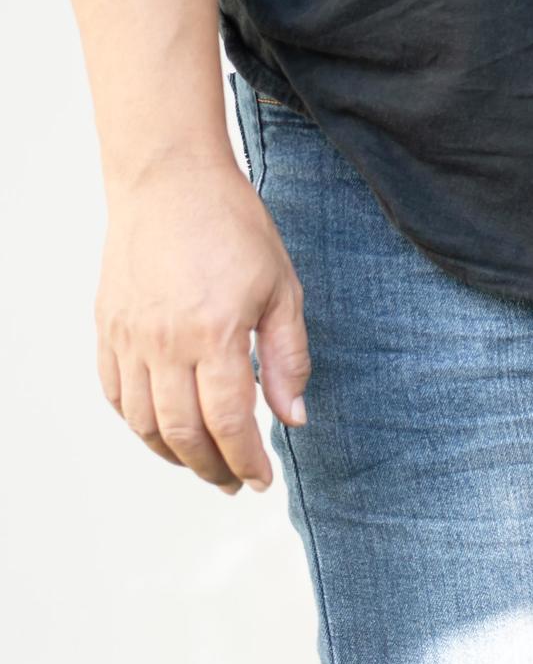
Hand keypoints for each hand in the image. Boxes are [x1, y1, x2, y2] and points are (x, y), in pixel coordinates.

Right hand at [95, 156, 308, 492]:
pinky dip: (138, 423)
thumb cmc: (232, 227)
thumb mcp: (283, 291)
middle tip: (234, 483)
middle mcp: (163, 342)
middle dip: (212, 468)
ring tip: (203, 465)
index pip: (229, 422)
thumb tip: (294, 418)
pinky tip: (163, 431)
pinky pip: (115, 393)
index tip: (263, 479)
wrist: (168, 180)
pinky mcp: (107, 326)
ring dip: (173, 454)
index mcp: (214, 334)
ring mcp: (129, 336)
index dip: (247, 460)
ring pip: (142, 421)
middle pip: (182, 432)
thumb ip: (288, 360)